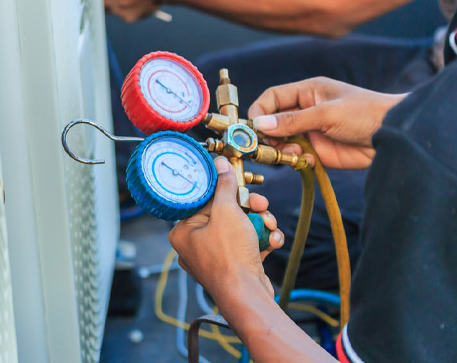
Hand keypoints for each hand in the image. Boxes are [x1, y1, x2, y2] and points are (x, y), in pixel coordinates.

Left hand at [169, 157, 284, 299]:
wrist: (247, 294)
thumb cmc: (229, 256)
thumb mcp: (227, 210)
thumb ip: (224, 185)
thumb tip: (220, 163)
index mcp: (184, 231)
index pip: (204, 200)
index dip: (224, 190)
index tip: (238, 183)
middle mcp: (196, 245)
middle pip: (225, 212)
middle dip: (249, 207)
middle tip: (260, 204)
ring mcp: (216, 256)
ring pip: (240, 227)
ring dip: (260, 222)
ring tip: (270, 224)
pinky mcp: (234, 265)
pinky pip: (247, 243)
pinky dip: (262, 239)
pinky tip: (272, 240)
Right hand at [249, 77, 405, 169]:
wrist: (395, 136)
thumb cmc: (365, 113)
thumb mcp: (326, 113)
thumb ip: (292, 120)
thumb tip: (259, 124)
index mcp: (307, 92)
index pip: (272, 98)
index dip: (259, 110)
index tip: (253, 127)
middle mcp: (306, 111)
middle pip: (272, 122)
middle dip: (268, 134)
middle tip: (269, 146)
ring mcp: (311, 132)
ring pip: (281, 142)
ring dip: (281, 149)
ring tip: (294, 152)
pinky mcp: (317, 151)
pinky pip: (295, 156)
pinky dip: (294, 160)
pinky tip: (307, 160)